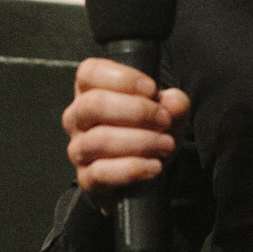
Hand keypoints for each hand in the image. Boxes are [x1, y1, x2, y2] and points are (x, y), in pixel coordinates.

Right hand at [62, 57, 190, 213]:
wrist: (141, 177)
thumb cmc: (146, 134)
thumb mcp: (167, 114)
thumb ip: (173, 104)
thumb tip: (174, 101)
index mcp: (90, 91)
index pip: (90, 73)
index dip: (122, 78)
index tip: (152, 89)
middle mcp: (77, 117)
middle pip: (93, 104)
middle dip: (137, 111)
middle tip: (164, 120)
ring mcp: (78, 149)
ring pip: (99, 139)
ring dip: (140, 141)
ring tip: (166, 144)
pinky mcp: (86, 178)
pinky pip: (102, 172)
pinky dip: (133, 168)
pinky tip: (154, 166)